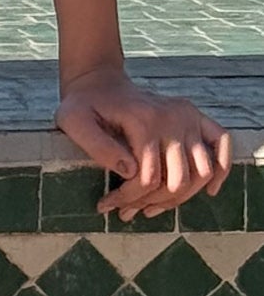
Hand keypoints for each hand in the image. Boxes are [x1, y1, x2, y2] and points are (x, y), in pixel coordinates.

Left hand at [54, 65, 231, 220]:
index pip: (148, 178)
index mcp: (144, 121)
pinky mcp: (196, 117)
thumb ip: (97, 145)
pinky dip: (222, 168)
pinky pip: (222, 142)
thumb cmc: (83, 106)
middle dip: (150, 202)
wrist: (99, 84)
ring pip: (201, 172)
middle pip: (177, 181)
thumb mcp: (73, 122)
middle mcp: (173, 118)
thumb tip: (130, 171)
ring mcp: (188, 117)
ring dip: (180, 198)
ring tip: (150, 207)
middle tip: (126, 211)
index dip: (127, 198)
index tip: (106, 205)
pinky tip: (208, 190)